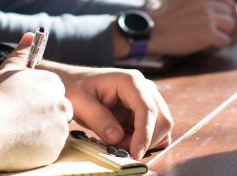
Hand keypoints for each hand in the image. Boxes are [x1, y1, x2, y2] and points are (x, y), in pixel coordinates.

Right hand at [0, 33, 71, 171]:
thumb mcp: (8, 72)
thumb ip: (22, 53)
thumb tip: (31, 35)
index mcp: (53, 84)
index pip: (53, 93)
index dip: (38, 101)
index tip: (24, 106)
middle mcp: (62, 102)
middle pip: (58, 111)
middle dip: (43, 117)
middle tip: (21, 121)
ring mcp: (61, 125)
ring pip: (55, 130)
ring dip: (42, 133)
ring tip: (19, 132)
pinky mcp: (56, 146)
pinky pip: (51, 148)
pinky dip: (39, 148)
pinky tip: (22, 144)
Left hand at [57, 66, 172, 159]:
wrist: (74, 82)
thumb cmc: (76, 88)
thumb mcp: (80, 103)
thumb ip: (99, 119)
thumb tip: (117, 137)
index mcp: (131, 81)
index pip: (148, 108)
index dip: (145, 133)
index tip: (135, 154)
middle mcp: (144, 87)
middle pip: (162, 118)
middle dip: (146, 139)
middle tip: (121, 150)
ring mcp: (146, 98)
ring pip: (161, 125)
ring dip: (145, 141)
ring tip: (120, 144)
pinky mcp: (144, 109)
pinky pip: (154, 128)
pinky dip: (144, 140)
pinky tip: (126, 141)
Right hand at [147, 0, 236, 55]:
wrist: (150, 32)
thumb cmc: (164, 18)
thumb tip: (218, 3)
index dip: (224, 0)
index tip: (216, 10)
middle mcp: (206, 1)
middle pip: (230, 10)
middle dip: (224, 21)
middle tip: (212, 30)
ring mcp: (208, 17)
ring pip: (231, 25)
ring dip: (223, 34)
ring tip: (209, 39)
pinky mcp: (208, 34)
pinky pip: (225, 40)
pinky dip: (218, 46)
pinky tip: (206, 47)